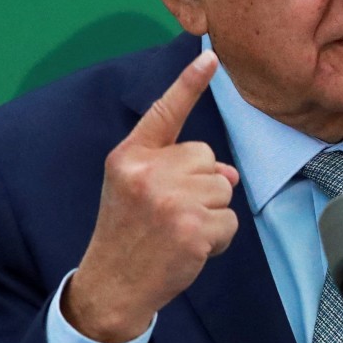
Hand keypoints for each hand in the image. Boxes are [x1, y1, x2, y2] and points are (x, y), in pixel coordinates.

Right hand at [62, 49, 239, 342]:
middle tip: (170, 213)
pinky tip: (191, 248)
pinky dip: (219, 239)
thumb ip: (177, 169)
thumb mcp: (137, 188)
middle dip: (200, 185)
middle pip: (207, 158)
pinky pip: (229, 221)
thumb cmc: (129, 231)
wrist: (112, 284)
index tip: (211, 58)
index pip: (164, 112)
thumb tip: (228, 174)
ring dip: (210, 213)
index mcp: (130, 156)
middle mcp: (147, 172)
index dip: (189, 83)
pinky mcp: (191, 228)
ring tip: (179, 231)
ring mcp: (170, 200)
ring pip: (223, 190)